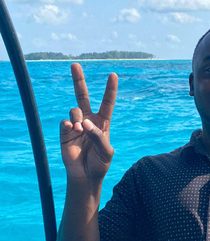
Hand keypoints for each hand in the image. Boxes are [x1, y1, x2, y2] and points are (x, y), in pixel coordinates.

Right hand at [60, 63, 117, 181]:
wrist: (85, 176)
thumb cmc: (100, 163)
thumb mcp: (106, 151)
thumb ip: (98, 136)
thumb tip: (85, 124)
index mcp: (103, 122)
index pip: (107, 102)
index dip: (110, 89)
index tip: (113, 75)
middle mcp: (89, 120)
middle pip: (82, 96)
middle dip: (78, 80)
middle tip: (74, 65)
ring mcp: (76, 125)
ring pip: (74, 111)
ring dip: (77, 119)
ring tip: (80, 130)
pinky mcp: (65, 133)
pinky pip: (64, 123)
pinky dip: (68, 125)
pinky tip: (71, 129)